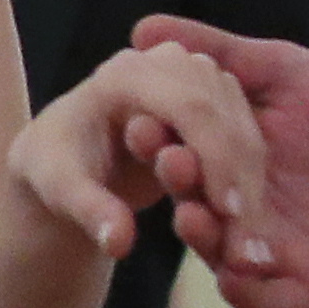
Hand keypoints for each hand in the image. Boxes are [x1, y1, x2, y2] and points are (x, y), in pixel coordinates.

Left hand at [7, 44, 264, 262]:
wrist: (67, 161)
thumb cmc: (56, 168)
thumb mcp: (59, 191)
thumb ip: (90, 212)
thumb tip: (119, 242)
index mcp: (126, 74)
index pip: (188, 105)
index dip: (215, 156)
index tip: (229, 211)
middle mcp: (165, 65)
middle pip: (223, 110)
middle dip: (240, 170)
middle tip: (248, 230)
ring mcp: (192, 78)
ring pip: (241, 121)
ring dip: (252, 177)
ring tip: (252, 235)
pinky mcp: (209, 100)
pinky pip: (243, 134)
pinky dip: (251, 176)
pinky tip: (250, 220)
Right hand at [125, 19, 308, 307]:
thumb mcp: (297, 74)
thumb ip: (229, 56)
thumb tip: (143, 28)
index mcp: (233, 155)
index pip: (181, 147)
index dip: (159, 136)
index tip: (142, 117)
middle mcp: (241, 205)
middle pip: (193, 198)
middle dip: (176, 182)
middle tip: (170, 160)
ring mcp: (268, 250)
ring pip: (218, 252)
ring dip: (201, 235)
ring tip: (192, 213)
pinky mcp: (302, 290)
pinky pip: (260, 300)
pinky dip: (243, 288)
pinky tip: (234, 271)